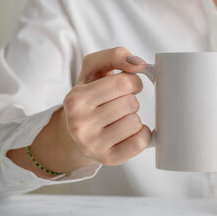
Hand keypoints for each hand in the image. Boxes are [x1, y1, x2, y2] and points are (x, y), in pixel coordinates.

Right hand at [62, 47, 150, 165]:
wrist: (74, 133)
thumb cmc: (89, 97)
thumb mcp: (93, 70)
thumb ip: (114, 56)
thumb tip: (139, 63)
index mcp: (76, 99)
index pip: (124, 82)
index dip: (133, 81)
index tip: (127, 86)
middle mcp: (80, 124)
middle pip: (131, 103)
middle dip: (131, 100)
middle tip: (119, 104)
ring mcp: (93, 145)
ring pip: (136, 122)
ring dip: (134, 117)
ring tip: (119, 119)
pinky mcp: (108, 159)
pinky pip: (140, 142)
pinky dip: (142, 134)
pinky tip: (129, 132)